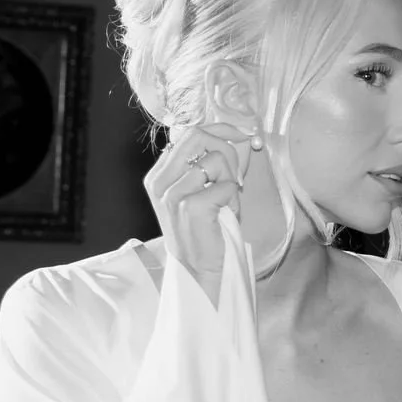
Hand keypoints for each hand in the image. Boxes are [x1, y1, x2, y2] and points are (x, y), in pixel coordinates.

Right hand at [143, 123, 258, 304]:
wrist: (200, 271)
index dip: (220, 130)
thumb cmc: (206, 230)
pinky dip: (234, 199)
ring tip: (226, 203)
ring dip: (231, 181)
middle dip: (227, 149)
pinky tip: (226, 215)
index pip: (189, 132)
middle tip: (234, 176)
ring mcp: (172, 195)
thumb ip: (209, 162)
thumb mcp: (201, 191)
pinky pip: (226, 185)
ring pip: (216, 159)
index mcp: (159, 175)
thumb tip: (237, 134)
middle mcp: (160, 182)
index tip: (242, 136)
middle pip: (198, 136)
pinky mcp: (190, 208)